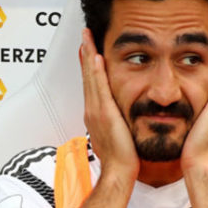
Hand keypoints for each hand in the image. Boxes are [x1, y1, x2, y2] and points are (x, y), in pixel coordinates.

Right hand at [79, 28, 137, 181]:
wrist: (120, 171)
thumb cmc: (122, 159)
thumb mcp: (118, 135)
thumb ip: (117, 122)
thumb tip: (122, 118)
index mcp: (96, 114)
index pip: (92, 83)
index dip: (89, 65)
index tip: (90, 50)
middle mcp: (92, 110)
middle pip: (87, 76)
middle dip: (86, 54)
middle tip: (84, 36)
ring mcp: (96, 110)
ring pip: (91, 77)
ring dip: (89, 56)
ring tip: (87, 39)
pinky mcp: (104, 112)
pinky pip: (99, 86)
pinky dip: (96, 71)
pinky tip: (96, 57)